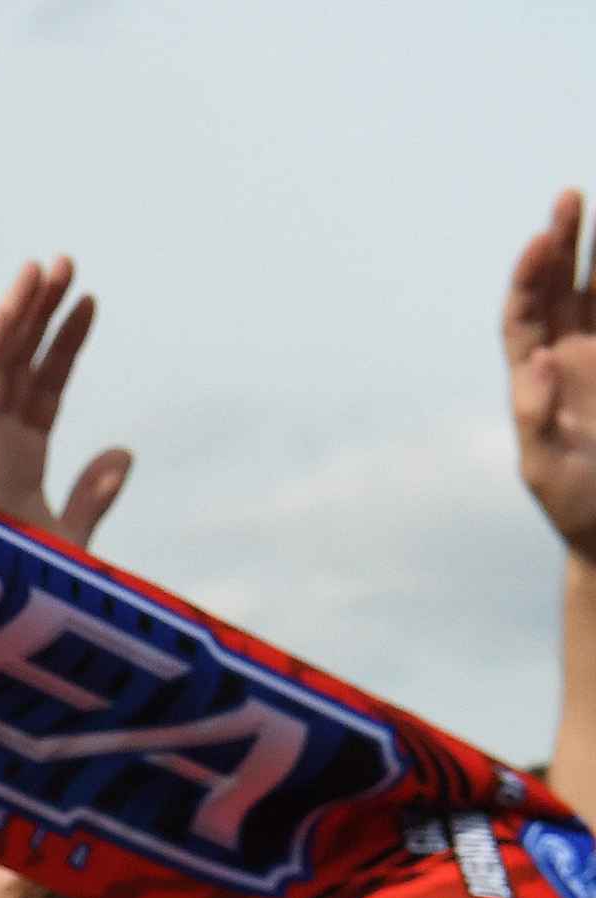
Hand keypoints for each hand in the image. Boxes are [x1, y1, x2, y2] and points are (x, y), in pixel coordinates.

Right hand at [0, 257, 130, 546]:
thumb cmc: (24, 602)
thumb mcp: (68, 541)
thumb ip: (93, 496)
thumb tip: (125, 450)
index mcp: (14, 467)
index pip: (43, 391)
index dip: (65, 347)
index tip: (90, 302)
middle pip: (17, 370)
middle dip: (38, 316)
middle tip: (64, 262)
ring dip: (16, 317)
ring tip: (43, 266)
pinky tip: (9, 309)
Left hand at [506, 189, 595, 561]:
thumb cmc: (574, 502)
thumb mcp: (544, 467)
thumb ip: (534, 415)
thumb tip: (535, 359)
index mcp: (535, 376)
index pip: (524, 313)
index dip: (528, 275)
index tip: (539, 238)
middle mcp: (570, 355)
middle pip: (560, 286)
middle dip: (566, 240)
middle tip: (571, 193)